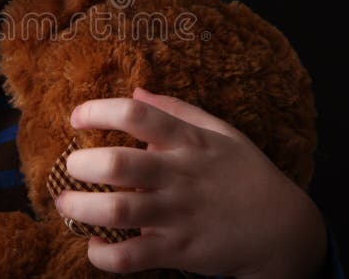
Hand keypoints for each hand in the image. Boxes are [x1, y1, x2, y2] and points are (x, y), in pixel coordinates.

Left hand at [54, 86, 327, 277]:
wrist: (283, 229)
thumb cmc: (246, 174)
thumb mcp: (221, 132)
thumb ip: (177, 111)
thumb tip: (137, 91)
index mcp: (188, 142)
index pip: (137, 116)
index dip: (98, 111)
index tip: (76, 118)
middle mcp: (179, 175)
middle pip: (119, 164)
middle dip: (82, 164)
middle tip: (70, 166)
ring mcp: (178, 214)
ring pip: (118, 211)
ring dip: (82, 208)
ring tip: (65, 203)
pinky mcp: (179, 250)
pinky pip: (131, 257)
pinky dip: (104, 256)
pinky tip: (95, 246)